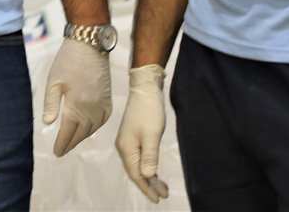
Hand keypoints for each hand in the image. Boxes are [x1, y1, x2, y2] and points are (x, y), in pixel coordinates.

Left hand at [42, 38, 111, 155]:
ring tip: (72, 142)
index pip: (68, 132)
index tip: (56, 152)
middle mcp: (92, 108)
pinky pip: (102, 120)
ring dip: (82, 137)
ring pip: (92, 129)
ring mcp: (102, 104)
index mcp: (77, 105)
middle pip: (81, 133)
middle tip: (62, 151)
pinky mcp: (108, 99)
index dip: (62, 143)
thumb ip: (51, 104)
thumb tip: (47, 123)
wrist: (90, 45)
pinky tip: (88, 129)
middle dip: (71, 143)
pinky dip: (94, 128)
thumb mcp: (53, 81)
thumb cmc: (68, 61)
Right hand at [115, 64, 170, 202]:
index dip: (147, 188)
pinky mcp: (133, 138)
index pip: (136, 174)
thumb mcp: (152, 134)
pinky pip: (140, 158)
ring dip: (150, 177)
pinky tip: (155, 172)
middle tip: (164, 195)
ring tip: (163, 188)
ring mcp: (128, 143)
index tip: (159, 199)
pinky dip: (148, 167)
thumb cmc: (149, 111)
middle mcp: (124, 147)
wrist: (145, 90)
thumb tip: (147, 175)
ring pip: (138, 166)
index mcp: (127, 148)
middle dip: (149, 185)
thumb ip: (150, 156)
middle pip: (136, 172)